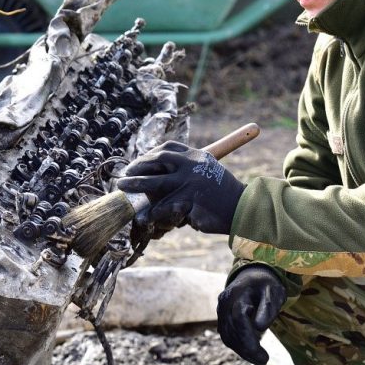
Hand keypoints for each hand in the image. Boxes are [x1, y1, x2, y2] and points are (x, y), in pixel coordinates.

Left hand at [116, 141, 244, 234]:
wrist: (242, 210)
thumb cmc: (221, 194)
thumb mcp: (206, 174)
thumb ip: (185, 170)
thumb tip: (153, 175)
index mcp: (197, 156)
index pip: (168, 148)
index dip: (150, 154)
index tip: (138, 162)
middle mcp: (193, 166)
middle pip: (159, 161)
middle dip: (138, 166)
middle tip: (124, 175)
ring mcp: (190, 183)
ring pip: (156, 183)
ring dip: (137, 185)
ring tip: (122, 187)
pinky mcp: (189, 201)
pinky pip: (165, 207)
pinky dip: (153, 212)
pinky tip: (145, 216)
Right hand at [217, 264, 285, 364]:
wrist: (253, 276)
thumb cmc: (266, 285)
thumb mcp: (274, 292)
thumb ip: (267, 307)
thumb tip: (259, 326)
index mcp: (237, 293)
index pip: (238, 318)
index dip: (249, 338)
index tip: (264, 354)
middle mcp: (224, 302)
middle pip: (232, 330)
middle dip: (247, 349)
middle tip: (264, 361)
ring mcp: (221, 310)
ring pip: (227, 336)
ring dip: (242, 351)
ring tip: (259, 359)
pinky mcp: (222, 318)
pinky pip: (227, 336)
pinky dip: (238, 347)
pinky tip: (251, 353)